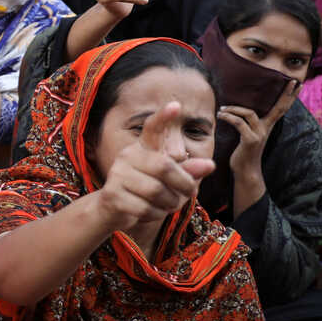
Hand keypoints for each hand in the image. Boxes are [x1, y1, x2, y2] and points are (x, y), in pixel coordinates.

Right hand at [94, 102, 215, 231]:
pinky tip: (150, 212)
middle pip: (164, 166)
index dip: (164, 117)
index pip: (153, 128)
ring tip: (168, 205)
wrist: (111, 209)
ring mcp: (118, 175)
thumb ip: (189, 171)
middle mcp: (128, 156)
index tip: (176, 105)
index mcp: (144, 147)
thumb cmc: (147, 191)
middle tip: (190, 193)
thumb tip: (210, 165)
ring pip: (157, 191)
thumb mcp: (171, 180)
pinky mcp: (113, 194)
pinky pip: (145, 208)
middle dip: (184, 184)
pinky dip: (155, 215)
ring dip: (170, 203)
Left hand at [220, 80, 297, 176]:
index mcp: (268, 126)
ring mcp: (259, 135)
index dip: (289, 96)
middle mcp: (266, 129)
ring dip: (233, 109)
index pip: (281, 108)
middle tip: (292, 81)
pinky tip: (220, 115)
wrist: (245, 170)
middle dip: (286, 94)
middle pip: (279, 108)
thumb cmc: (244, 151)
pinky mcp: (250, 140)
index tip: (297, 83)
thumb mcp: (249, 134)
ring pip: (249, 114)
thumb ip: (250, 123)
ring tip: (222, 109)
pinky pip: (239, 124)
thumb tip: (242, 109)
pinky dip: (228, 117)